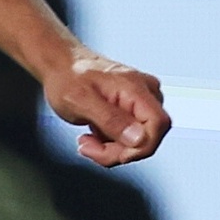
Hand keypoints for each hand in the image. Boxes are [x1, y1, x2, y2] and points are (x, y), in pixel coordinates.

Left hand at [44, 51, 169, 167]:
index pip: (158, 124)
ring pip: (138, 140)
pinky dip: (110, 143)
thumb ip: (111, 120)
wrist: (60, 66)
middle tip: (87, 148)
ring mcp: (140, 101)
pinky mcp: (131, 109)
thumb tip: (139, 139)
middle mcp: (146, 93)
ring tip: (85, 141)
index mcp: (137, 88)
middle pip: (149, 136)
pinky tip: (91, 136)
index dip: (141, 147)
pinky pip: (129, 136)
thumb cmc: (67, 79)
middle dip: (119, 151)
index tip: (112, 153)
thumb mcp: (81, 102)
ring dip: (111, 149)